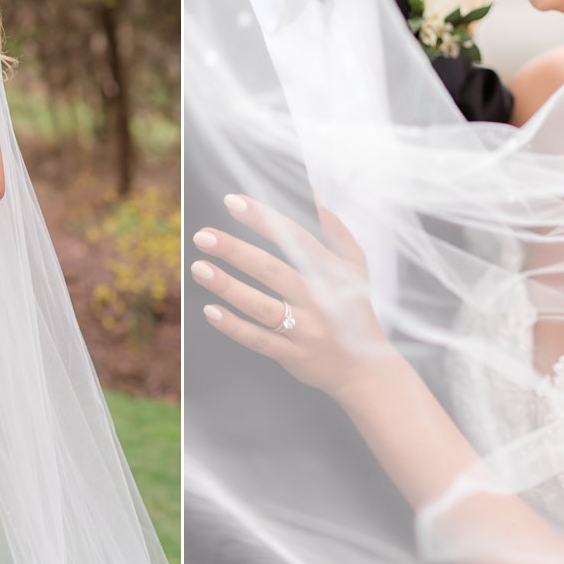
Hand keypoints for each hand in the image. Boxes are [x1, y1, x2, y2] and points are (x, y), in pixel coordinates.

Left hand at [192, 193, 392, 400]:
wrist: (365, 369)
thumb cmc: (354, 309)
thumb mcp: (355, 266)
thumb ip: (334, 229)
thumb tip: (313, 194)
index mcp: (333, 273)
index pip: (296, 239)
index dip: (264, 219)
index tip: (234, 202)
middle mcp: (319, 300)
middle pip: (272, 271)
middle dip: (236, 251)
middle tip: (204, 236)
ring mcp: (306, 329)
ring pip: (261, 306)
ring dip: (228, 287)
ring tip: (199, 268)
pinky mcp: (293, 355)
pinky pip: (259, 339)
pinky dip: (234, 327)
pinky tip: (211, 311)